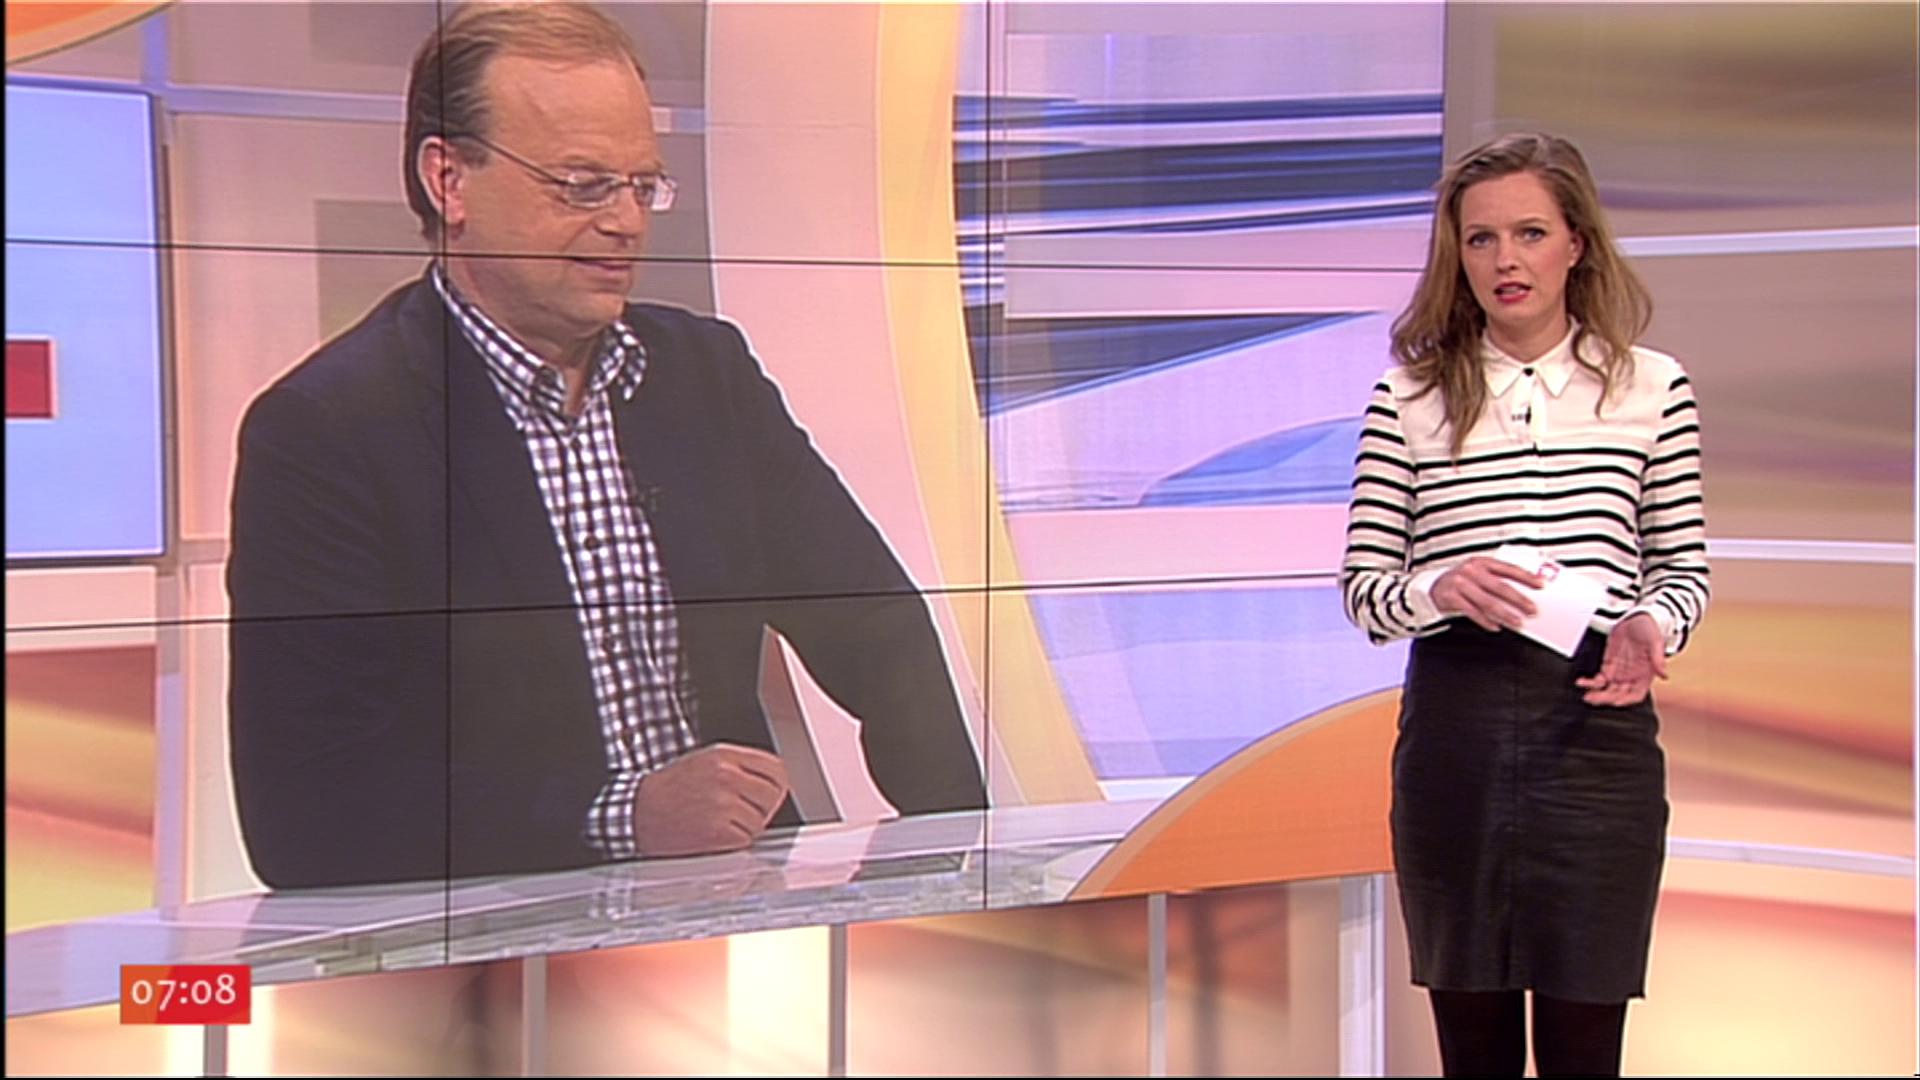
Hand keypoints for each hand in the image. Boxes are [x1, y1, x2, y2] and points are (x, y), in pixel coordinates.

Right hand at [632, 743, 790, 857]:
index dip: (775, 786)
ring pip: (760, 822)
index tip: (765, 797)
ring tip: (717, 824)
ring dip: (744, 829)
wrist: (636, 813)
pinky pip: (745, 841)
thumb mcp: (704, 763)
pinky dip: (733, 845)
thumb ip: (739, 768)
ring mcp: (723, 804)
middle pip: (773, 796)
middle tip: (737, 815)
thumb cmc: (668, 792)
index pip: (776, 769)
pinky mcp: (718, 832)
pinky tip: (712, 837)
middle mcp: (726, 776)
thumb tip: (772, 783)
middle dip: (760, 810)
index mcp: (724, 756)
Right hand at [1430, 556, 1545, 631]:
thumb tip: (1523, 594)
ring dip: (1505, 615)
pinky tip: (1496, 627)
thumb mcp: (1478, 574)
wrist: (1432, 588)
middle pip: (1500, 587)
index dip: (1526, 577)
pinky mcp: (1451, 597)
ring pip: (1488, 602)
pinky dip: (1486, 621)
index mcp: (1482, 562)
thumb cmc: (1460, 582)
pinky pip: (1472, 612)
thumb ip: (1496, 580)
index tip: (1541, 585)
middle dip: (1519, 600)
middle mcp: (1471, 571)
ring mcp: (1460, 584)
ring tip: (1518, 623)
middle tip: (1532, 610)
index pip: (1508, 569)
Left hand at [1575, 613, 1667, 706]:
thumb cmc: (1649, 629)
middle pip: (1619, 695)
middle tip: (1594, 698)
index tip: (1616, 701)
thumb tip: (1664, 675)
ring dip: (1597, 694)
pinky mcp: (1608, 665)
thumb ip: (1658, 659)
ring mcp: (1619, 672)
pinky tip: (1582, 682)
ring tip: (1587, 695)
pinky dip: (1590, 682)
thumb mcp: (1655, 641)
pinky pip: (1598, 679)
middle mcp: (1632, 677)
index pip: (1636, 695)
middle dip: (1607, 698)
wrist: (1636, 617)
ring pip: (1607, 690)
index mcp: (1645, 675)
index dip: (1626, 700)